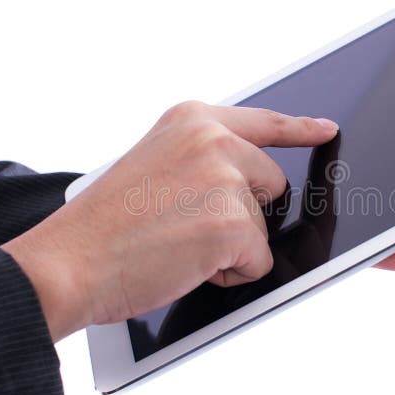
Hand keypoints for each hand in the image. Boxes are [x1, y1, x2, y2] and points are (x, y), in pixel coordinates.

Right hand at [2, 101, 339, 341]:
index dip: (300, 129)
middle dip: (244, 213)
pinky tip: (187, 265)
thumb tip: (249, 179)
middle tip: (192, 226)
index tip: (326, 129)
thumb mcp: (155, 163)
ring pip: (264, 226)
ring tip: (179, 245)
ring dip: (231, 246)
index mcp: (192, 120)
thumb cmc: (104, 223)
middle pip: (272, 182)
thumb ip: (202, 159)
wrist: (69, 260)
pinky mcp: (234, 225)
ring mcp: (226, 180)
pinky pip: (259, 261)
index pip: (264, 122)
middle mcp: (214, 140)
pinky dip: (230, 273)